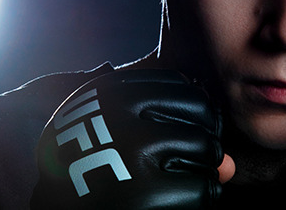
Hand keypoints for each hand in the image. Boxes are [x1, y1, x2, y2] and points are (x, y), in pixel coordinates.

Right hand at [30, 69, 226, 208]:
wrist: (54, 208)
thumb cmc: (93, 171)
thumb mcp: (121, 137)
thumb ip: (179, 137)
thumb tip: (231, 166)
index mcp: (110, 92)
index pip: (183, 88)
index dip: (191, 115)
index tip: (175, 136)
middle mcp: (121, 116)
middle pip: (202, 113)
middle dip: (200, 141)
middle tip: (177, 162)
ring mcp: (132, 153)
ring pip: (207, 149)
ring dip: (201, 171)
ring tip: (172, 182)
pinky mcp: (146, 193)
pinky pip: (204, 189)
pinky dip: (198, 199)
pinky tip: (172, 203)